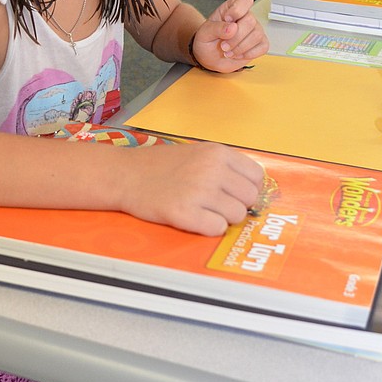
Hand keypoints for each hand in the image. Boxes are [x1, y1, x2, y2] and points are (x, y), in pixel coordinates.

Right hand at [122, 141, 264, 236]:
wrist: (125, 175)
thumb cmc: (160, 166)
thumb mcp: (198, 153)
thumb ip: (225, 167)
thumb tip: (253, 190)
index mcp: (217, 152)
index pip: (257, 176)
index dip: (246, 188)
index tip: (233, 193)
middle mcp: (212, 169)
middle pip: (250, 198)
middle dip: (236, 205)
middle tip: (215, 204)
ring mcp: (199, 191)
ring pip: (236, 216)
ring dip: (222, 217)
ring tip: (201, 210)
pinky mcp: (185, 213)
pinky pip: (217, 229)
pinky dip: (208, 228)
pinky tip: (193, 218)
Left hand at [189, 0, 268, 73]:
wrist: (210, 58)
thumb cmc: (208, 42)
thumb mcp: (205, 33)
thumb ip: (216, 28)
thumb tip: (232, 28)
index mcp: (231, 9)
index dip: (237, 9)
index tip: (227, 19)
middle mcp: (245, 17)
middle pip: (250, 21)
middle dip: (235, 37)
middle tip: (223, 46)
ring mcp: (255, 30)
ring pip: (257, 35)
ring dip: (240, 48)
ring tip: (228, 52)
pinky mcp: (260, 43)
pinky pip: (263, 47)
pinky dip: (248, 54)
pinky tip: (238, 54)